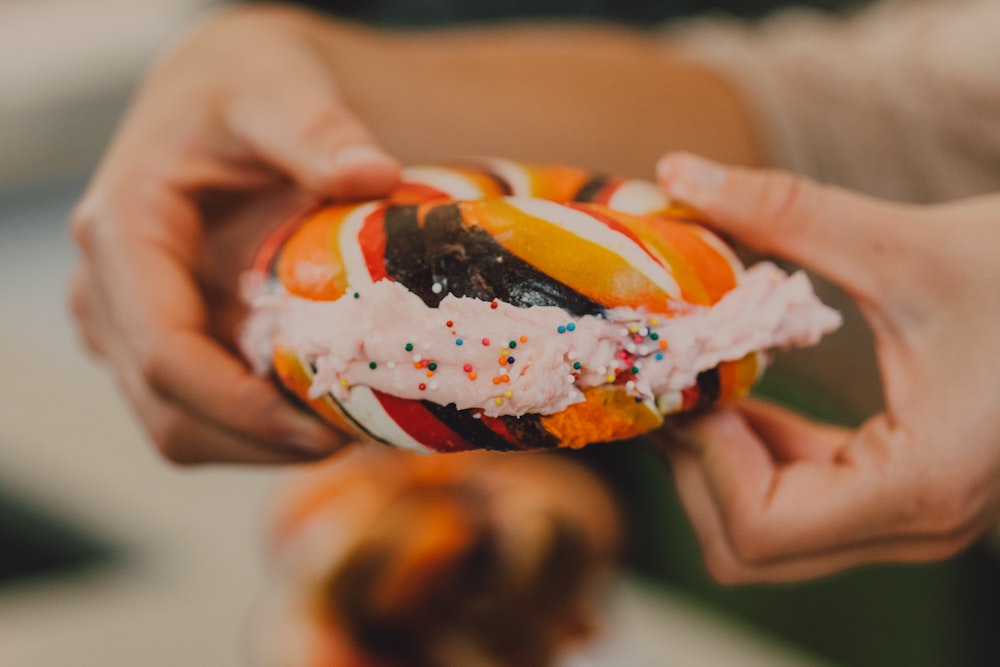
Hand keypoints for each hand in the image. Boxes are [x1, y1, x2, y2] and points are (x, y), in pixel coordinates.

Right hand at [69, 6, 399, 463]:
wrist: (225, 100)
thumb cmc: (244, 89)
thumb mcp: (279, 88)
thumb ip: (317, 130)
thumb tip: (372, 176)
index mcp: (123, 231)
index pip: (166, 353)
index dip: (242, 410)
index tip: (326, 430)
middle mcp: (109, 291)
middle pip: (171, 412)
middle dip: (262, 442)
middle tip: (358, 437)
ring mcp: (128, 326)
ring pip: (182, 428)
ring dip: (263, 445)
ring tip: (348, 427)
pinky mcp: (160, 343)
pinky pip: (201, 414)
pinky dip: (259, 428)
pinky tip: (322, 407)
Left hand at [655, 152, 999, 582]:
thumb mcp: (903, 244)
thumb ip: (783, 213)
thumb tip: (675, 171)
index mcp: (922, 485)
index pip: (761, 527)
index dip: (703, 452)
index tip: (691, 372)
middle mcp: (914, 525)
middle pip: (746, 548)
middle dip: (694, 461)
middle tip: (675, 375)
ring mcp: (908, 519)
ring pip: (762, 536)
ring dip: (715, 460)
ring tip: (699, 376)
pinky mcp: (898, 494)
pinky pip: (795, 502)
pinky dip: (750, 455)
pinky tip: (742, 389)